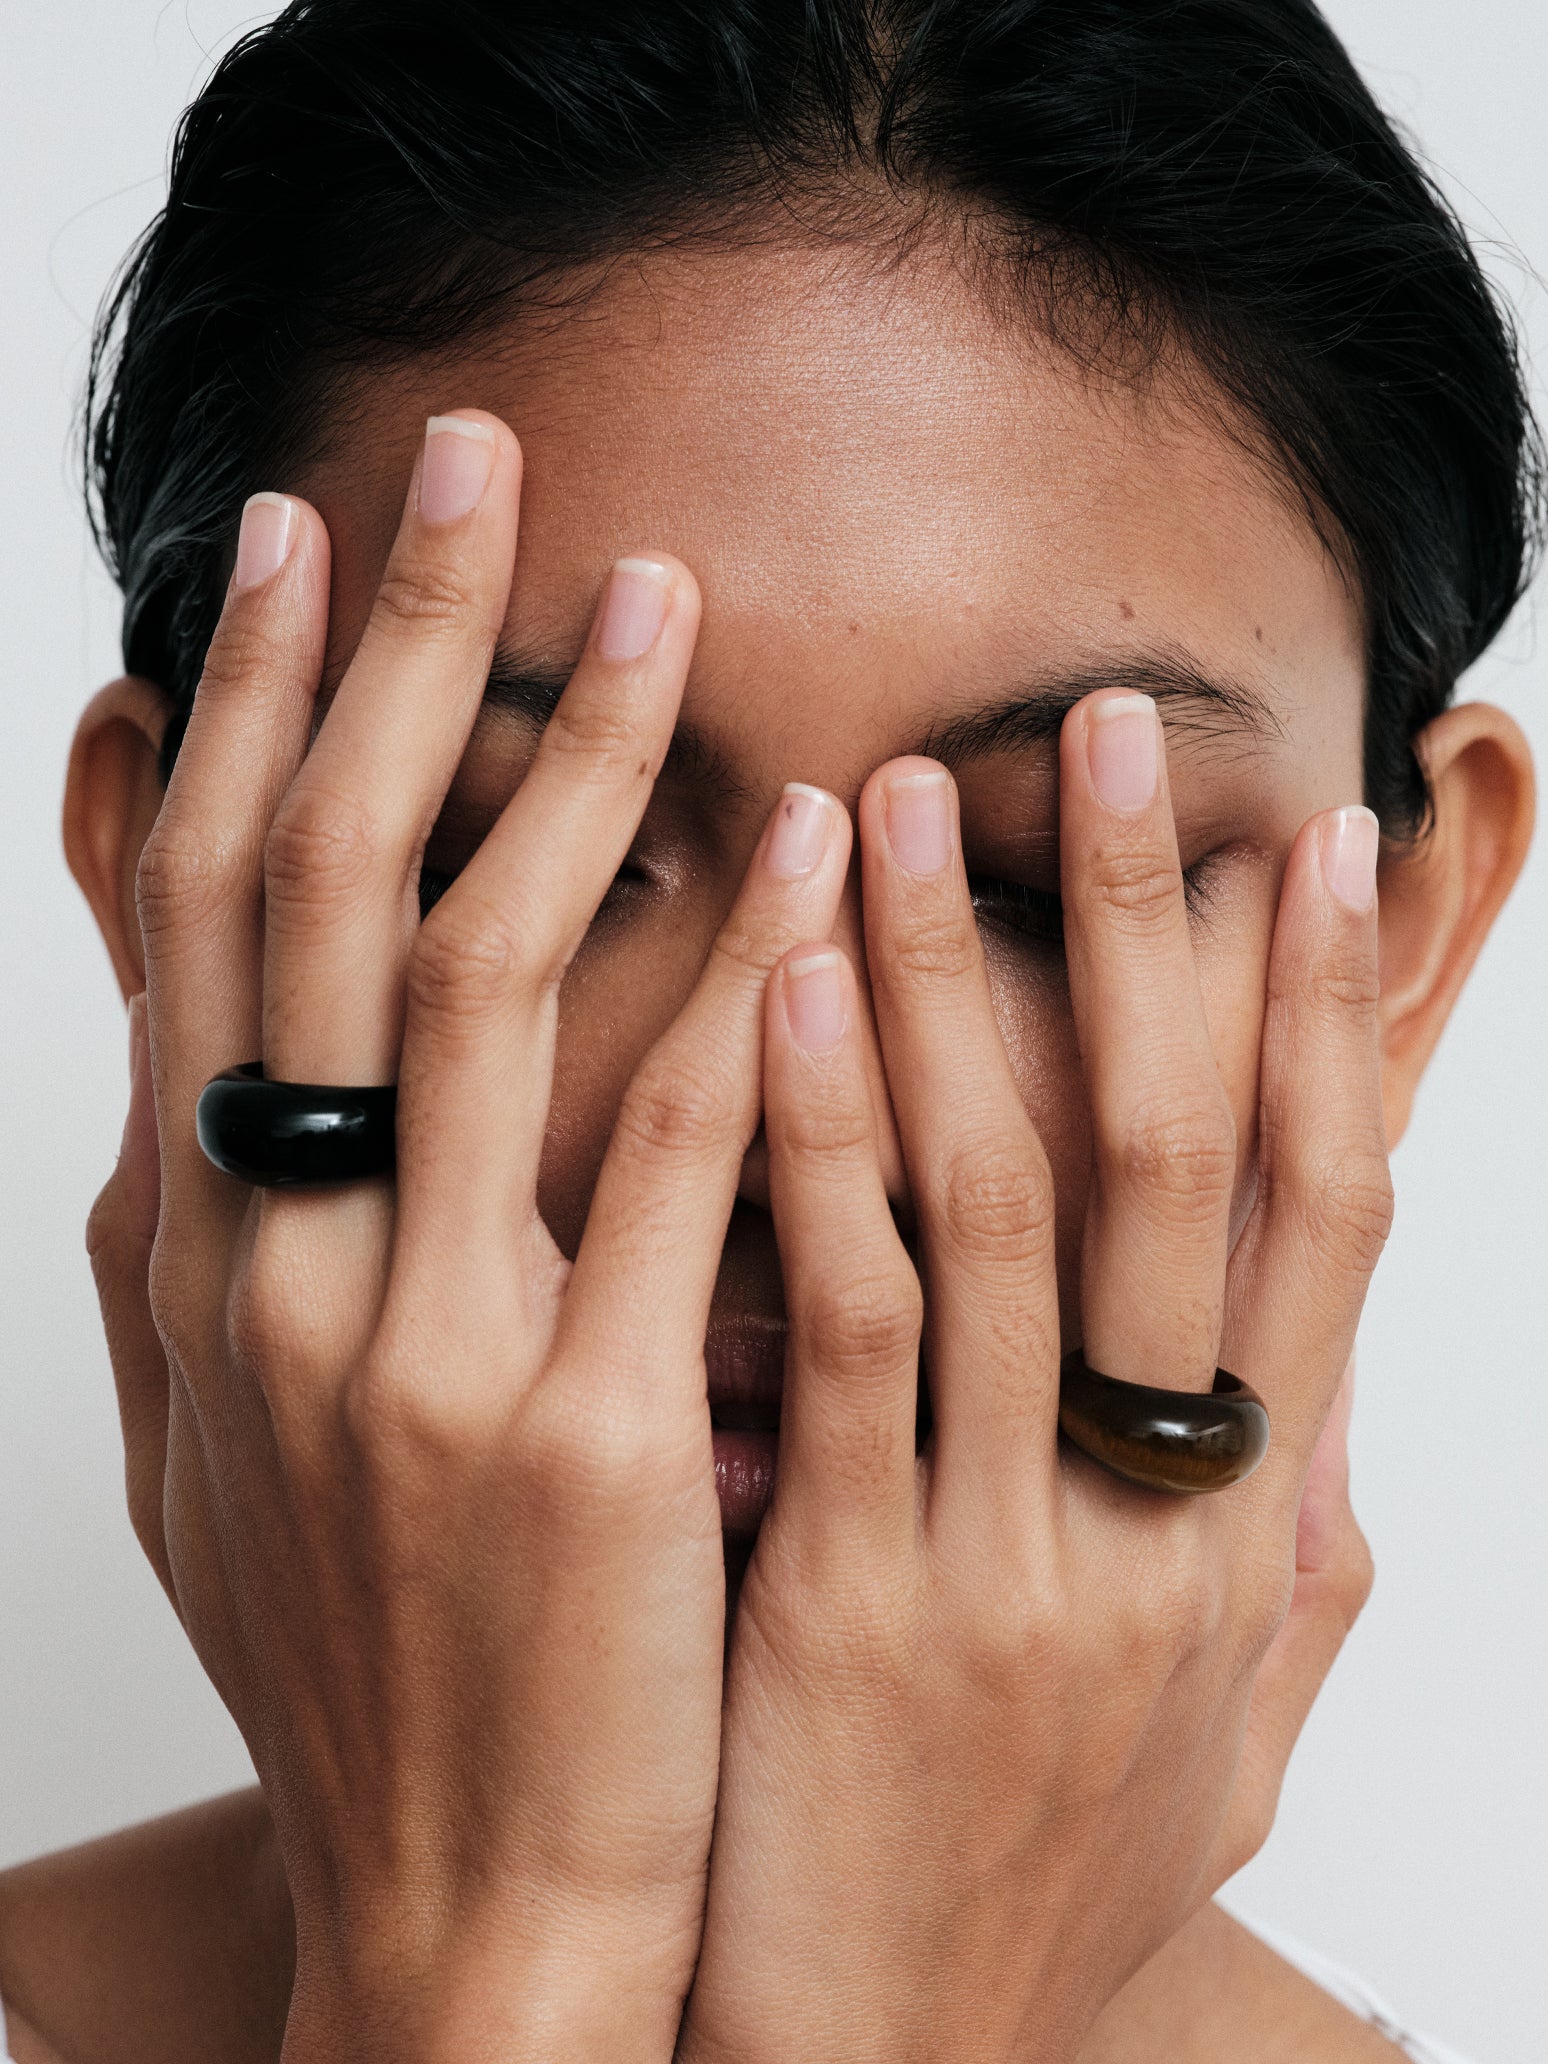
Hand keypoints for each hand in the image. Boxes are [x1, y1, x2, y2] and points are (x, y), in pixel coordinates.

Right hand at [85, 413, 852, 2062]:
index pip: (208, 918)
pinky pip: (679, 1156)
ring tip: (659, 601)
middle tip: (478, 469)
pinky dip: (747, 985)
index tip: (303, 551)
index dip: (254, 715)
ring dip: (572, 763)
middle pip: (327, 888)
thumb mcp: (217, 1453)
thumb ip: (182, 1262)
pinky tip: (820, 852)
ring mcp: (423, 1351)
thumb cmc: (360, 1661)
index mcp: (202, 1257)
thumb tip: (148, 1084)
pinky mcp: (583, 1437)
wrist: (460, 1904)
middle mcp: (283, 1271)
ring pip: (482, 978)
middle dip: (400, 653)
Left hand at [679, 701, 1391, 2062]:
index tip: (1321, 841)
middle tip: (1119, 728)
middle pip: (1179, 1162)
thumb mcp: (1222, 1727)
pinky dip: (826, 1147)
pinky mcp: (864, 1604)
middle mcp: (1169, 1515)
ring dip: (960, 981)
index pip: (1324, 1212)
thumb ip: (1283, 1544)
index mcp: (1260, 1525)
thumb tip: (1316, 1380)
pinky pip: (850, 1329)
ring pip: (1007, 1207)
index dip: (1334, 1015)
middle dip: (1157, 929)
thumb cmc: (1051, 1882)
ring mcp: (1021, 1553)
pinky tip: (779, 994)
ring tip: (911, 792)